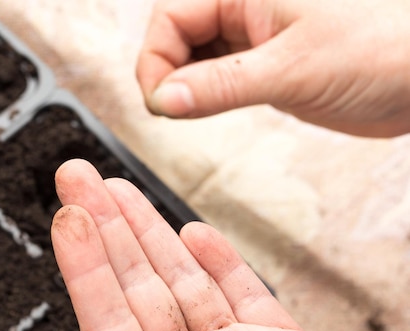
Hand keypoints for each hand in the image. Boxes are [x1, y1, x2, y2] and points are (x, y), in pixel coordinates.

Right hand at [136, 0, 409, 136]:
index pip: (170, 16)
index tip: (162, 105)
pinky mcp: (264, 63)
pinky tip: (212, 109)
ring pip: (194, 57)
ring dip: (187, 88)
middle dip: (167, 75)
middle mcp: (245, 5)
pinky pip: (217, 76)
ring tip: (197, 112)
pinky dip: (207, 96)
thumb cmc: (381, 49)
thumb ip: (220, 86)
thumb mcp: (291, 69)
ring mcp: (254, 34)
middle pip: (176, 35)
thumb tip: (163, 101)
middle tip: (176, 112)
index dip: (156, 62)